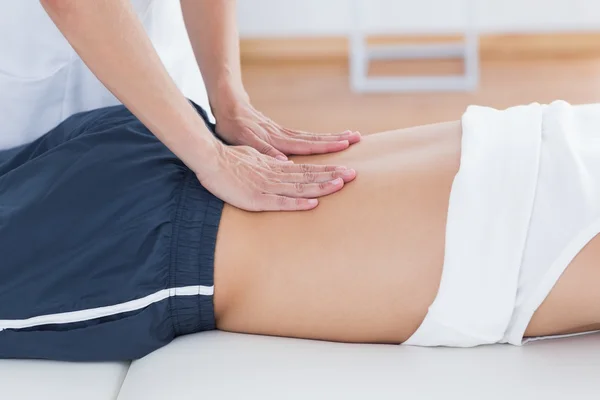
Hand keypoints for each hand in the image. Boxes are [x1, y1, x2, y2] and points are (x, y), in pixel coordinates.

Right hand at [197, 142, 356, 210]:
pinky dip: (297, 202)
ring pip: (299, 186)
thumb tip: (285, 165)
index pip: (306, 168)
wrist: (210, 159)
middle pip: (308, 174)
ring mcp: (267, 185)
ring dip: (321, 185)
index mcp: (276, 166)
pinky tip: (313, 203)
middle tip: (354, 175)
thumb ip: (270, 162)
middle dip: (332, 175)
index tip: (344, 170)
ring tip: (341, 185)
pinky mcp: (256, 197)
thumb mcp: (255, 158)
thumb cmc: (229, 159)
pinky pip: (280, 201)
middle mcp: (276, 173)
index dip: (326, 170)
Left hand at [214, 98, 360, 159]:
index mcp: (278, 140)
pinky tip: (328, 140)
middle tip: (358, 138)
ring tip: (351, 136)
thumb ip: (263, 151)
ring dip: (332, 137)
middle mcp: (285, 136)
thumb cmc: (233, 126)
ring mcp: (284, 133)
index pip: (308, 144)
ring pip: (312, 137)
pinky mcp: (281, 133)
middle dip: (337, 139)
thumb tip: (283, 163)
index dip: (327, 146)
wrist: (229, 106)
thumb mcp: (244, 141)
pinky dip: (319, 139)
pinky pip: (305, 137)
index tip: (346, 144)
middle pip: (315, 139)